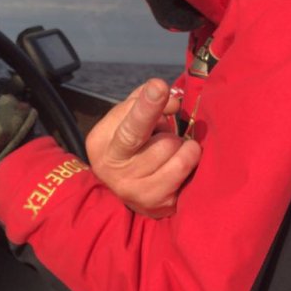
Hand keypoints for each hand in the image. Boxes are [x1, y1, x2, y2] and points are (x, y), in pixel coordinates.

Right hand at [86, 79, 200, 217]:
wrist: (134, 190)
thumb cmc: (134, 146)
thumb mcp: (127, 119)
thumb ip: (143, 100)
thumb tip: (172, 100)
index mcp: (100, 144)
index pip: (127, 121)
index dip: (147, 105)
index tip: (159, 87)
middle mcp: (111, 170)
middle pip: (148, 137)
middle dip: (159, 120)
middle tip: (166, 110)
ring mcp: (134, 190)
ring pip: (172, 150)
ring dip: (180, 143)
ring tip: (171, 149)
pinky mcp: (158, 203)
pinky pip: (184, 168)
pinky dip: (190, 158)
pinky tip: (182, 160)